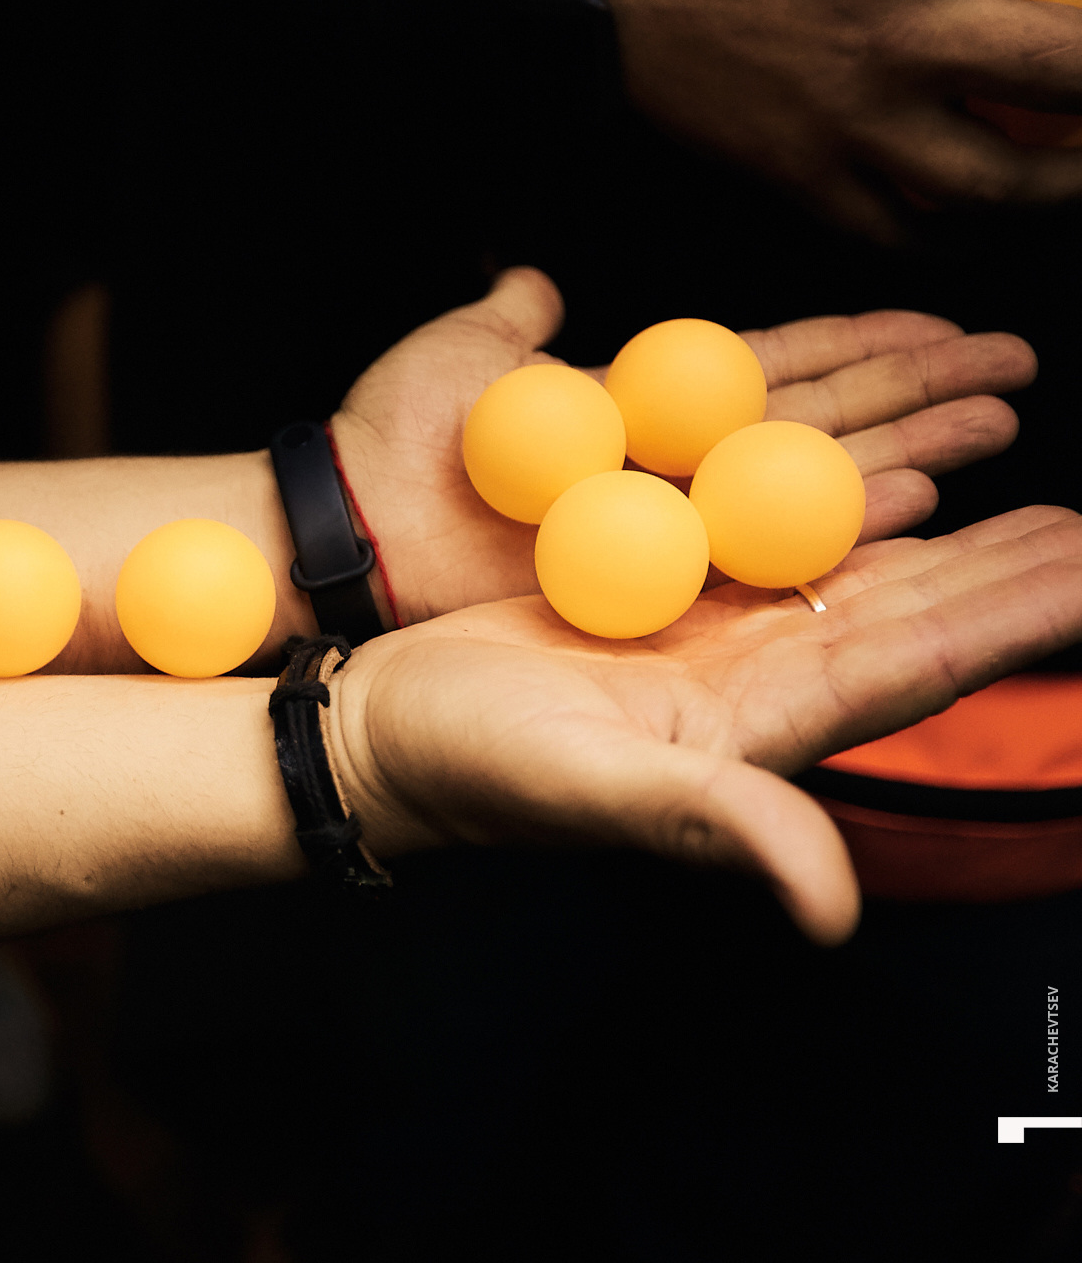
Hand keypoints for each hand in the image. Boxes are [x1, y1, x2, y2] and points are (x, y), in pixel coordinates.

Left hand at [329, 267, 1026, 623]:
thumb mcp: (464, 355)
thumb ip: (515, 320)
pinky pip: (762, 554)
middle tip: (1012, 373)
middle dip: (918, 398)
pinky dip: (837, 524)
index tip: (942, 329)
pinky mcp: (655, 592)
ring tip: (996, 427)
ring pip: (810, 489)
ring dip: (909, 454)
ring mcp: (667, 535)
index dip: (861, 349)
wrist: (342, 527)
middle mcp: (669, 478)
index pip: (777, 373)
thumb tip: (536, 282)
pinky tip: (917, 501)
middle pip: (817, 430)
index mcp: (638, 413)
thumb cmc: (389, 439)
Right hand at [329, 504, 1081, 943]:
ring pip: (854, 583)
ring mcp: (709, 646)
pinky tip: (887, 497)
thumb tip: (834, 908)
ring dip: (947, 548)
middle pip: (907, 622)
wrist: (387, 728)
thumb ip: (717, 824)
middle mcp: (753, 687)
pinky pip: (768, 552)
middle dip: (1008, 580)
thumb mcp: (592, 789)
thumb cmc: (474, 768)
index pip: (912, 669)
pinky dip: (837, 520)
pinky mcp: (657, 605)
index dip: (1010, 625)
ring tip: (1035, 509)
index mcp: (757, 731)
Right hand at [604, 0, 1081, 239]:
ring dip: (1054, 191)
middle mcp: (899, 58)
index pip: (1065, 47)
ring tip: (1073, 177)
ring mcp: (849, 130)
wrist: (622, 6)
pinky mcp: (801, 178)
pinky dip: (952, 236)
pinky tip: (978, 222)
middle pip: (1055, 102)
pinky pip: (897, 233)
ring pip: (990, 191)